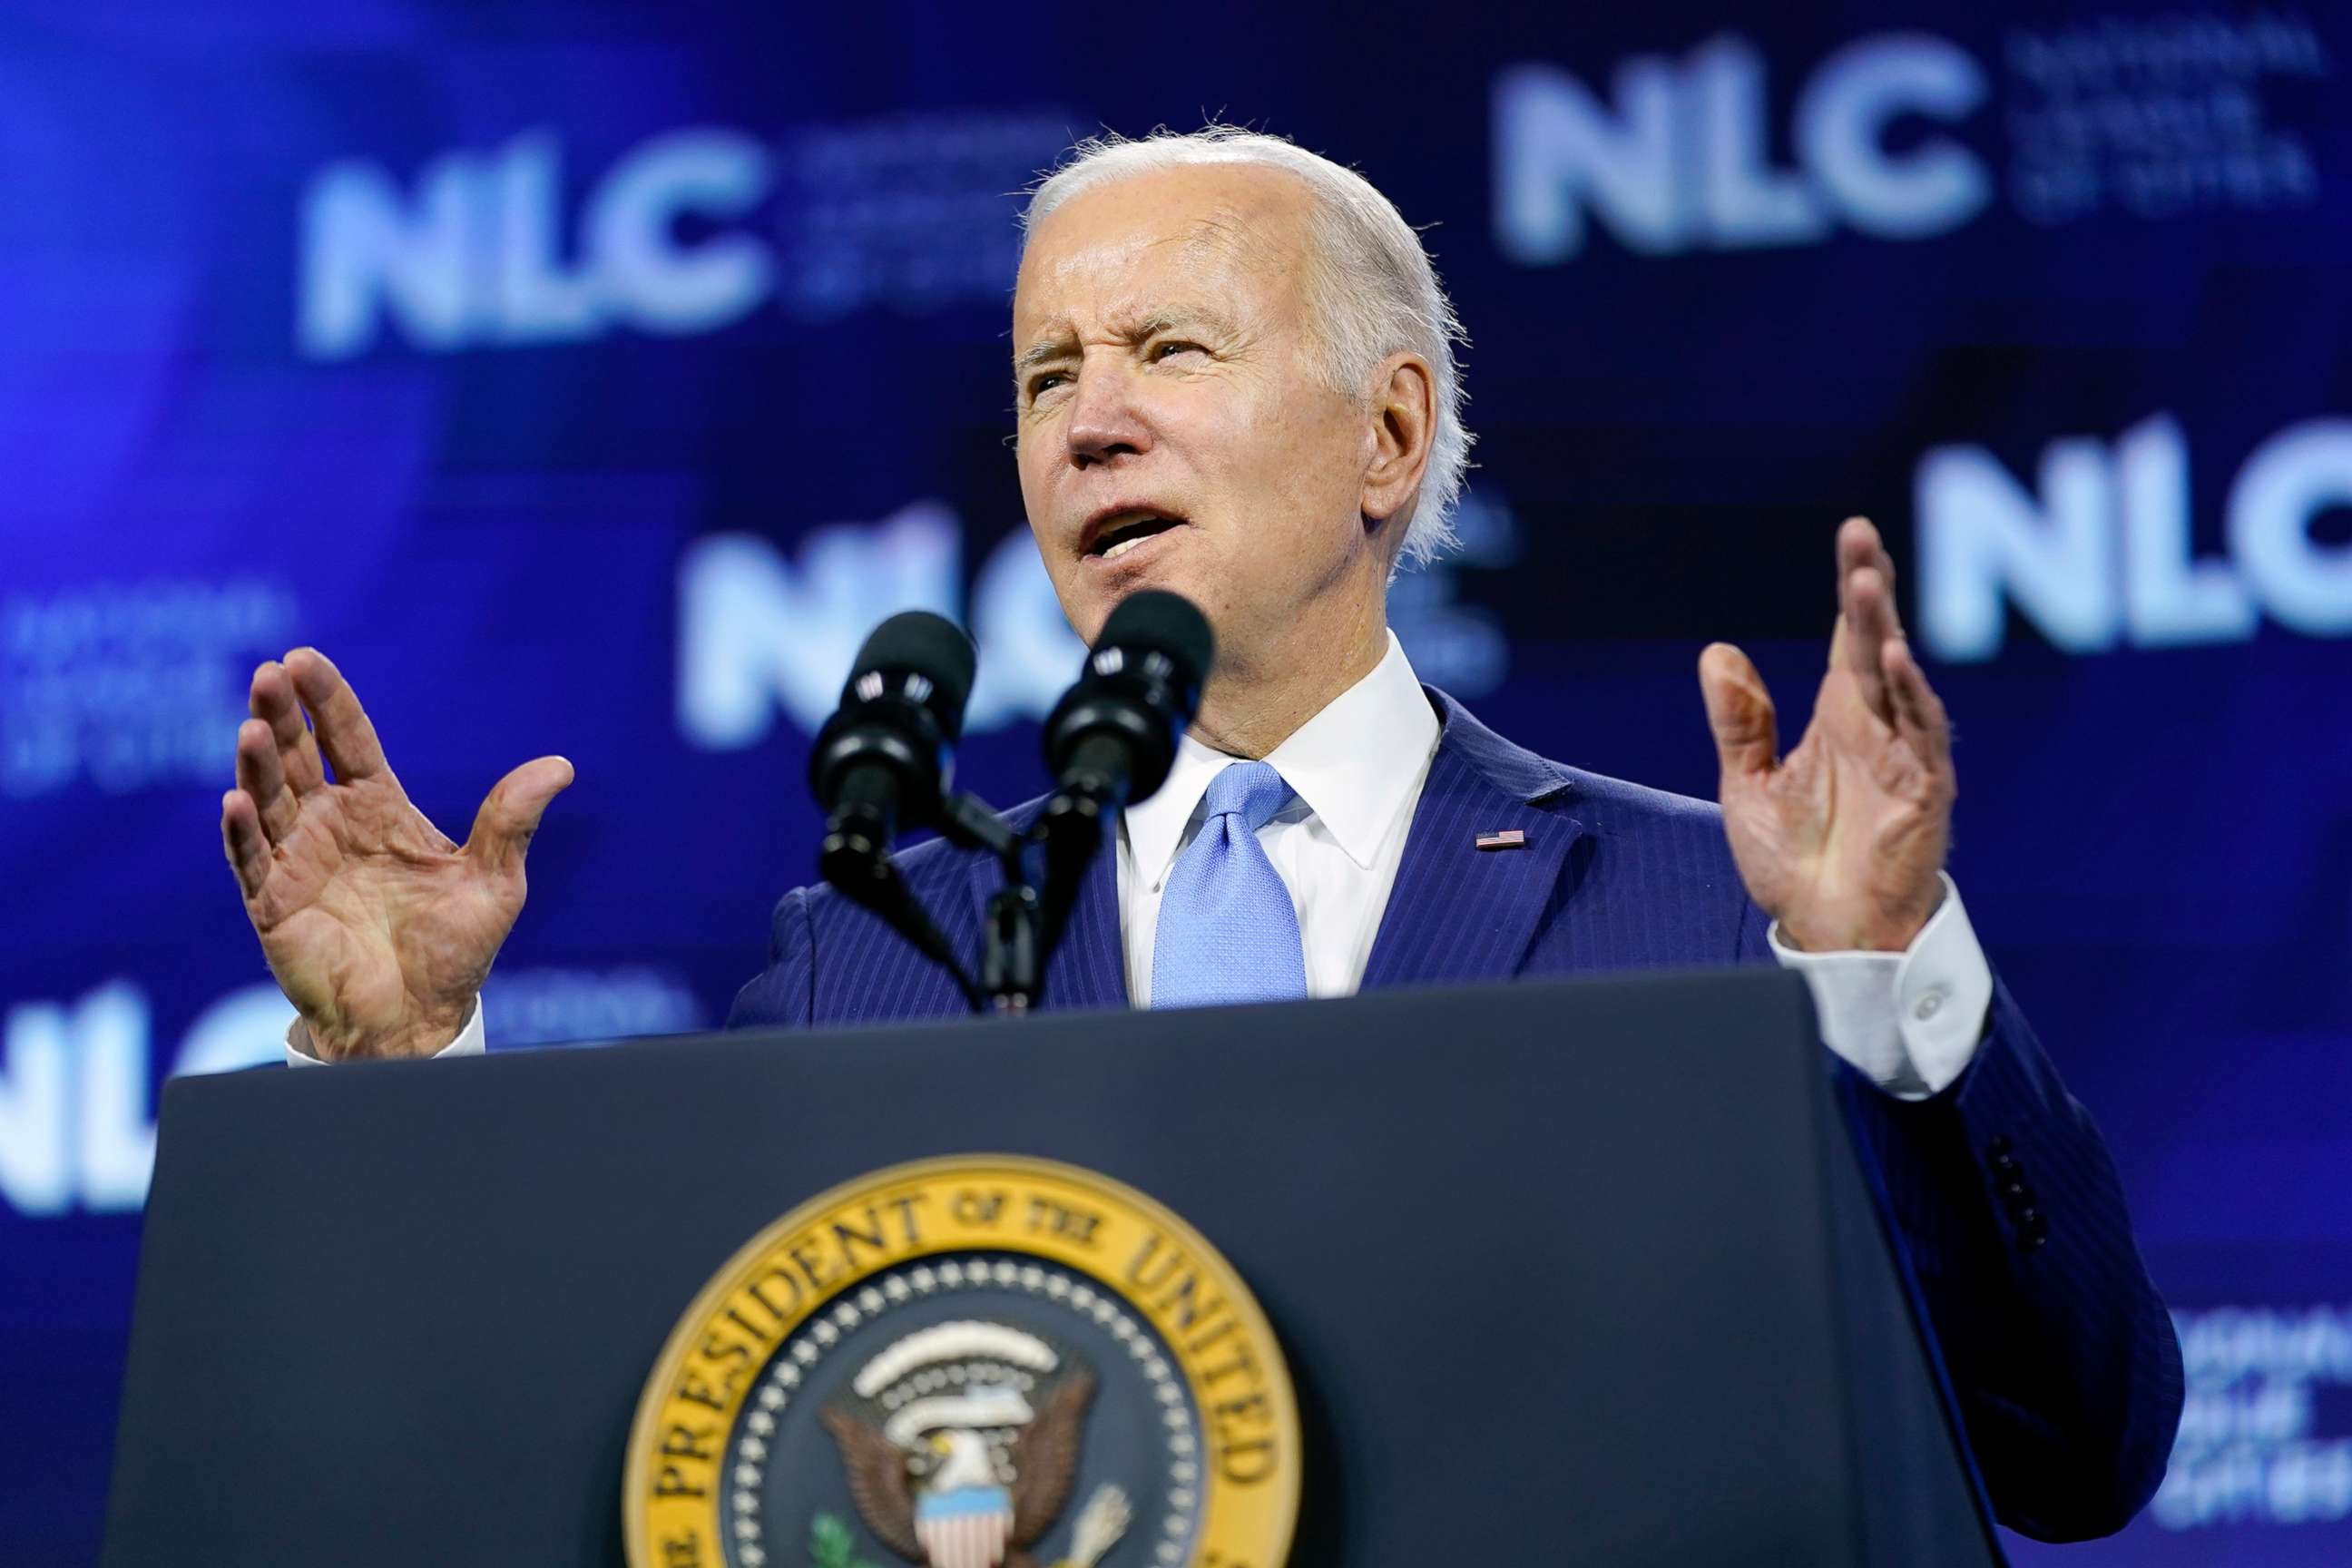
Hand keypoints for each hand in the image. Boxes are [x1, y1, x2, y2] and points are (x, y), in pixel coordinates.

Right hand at [218, 648, 571, 1059]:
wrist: (420, 1019)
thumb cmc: (454, 951)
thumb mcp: (495, 880)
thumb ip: (512, 820)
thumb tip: (562, 765)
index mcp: (378, 808)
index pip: (347, 739)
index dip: (327, 699)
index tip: (304, 657)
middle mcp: (330, 825)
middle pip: (298, 757)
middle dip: (282, 715)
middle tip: (269, 673)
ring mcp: (295, 861)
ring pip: (268, 799)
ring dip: (256, 764)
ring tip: (252, 727)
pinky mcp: (271, 904)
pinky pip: (249, 861)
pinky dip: (241, 832)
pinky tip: (237, 800)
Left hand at [1698, 518, 1953, 951]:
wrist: (1827, 933)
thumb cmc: (1798, 866)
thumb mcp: (1749, 786)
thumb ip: (1739, 723)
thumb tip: (1717, 653)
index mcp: (1841, 718)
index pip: (1850, 636)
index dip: (1853, 587)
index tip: (1854, 536)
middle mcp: (1877, 727)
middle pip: (1875, 641)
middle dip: (1870, 589)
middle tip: (1860, 538)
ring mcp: (1905, 756)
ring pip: (1899, 679)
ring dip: (1884, 630)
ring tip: (1867, 583)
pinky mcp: (1924, 793)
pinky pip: (1921, 736)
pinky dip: (1910, 696)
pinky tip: (1893, 659)